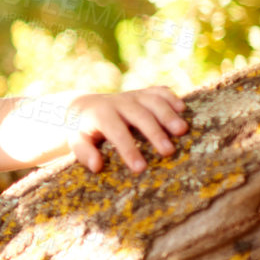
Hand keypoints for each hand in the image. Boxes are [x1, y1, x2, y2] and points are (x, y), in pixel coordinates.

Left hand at [51, 87, 188, 173]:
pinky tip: (183, 110)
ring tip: (182, 130)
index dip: (128, 149)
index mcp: (100, 115)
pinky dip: (172, 98)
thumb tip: (96, 166)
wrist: (83, 105)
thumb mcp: (76, 141)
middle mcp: (118, 102)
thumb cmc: (82, 130)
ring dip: (168, 114)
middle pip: (139, 114)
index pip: (116, 132)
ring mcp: (132, 96)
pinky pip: (159, 91)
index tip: (140, 168)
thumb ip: (84, 152)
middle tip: (168, 151)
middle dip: (154, 132)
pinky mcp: (143, 93)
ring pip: (152, 100)